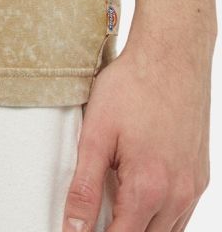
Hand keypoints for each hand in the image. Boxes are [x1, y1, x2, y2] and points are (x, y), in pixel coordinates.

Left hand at [61, 13, 214, 231]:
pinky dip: (158, 216)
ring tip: (112, 206)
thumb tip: (73, 227)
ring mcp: (192, 186)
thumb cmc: (133, 87)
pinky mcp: (199, 174)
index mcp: (148, 189)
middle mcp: (177, 194)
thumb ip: (84, 187)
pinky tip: (137, 196)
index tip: (78, 230)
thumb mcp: (95, 135)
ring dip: (138, 227)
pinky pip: (180, 214)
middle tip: (91, 218)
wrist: (170, 57)